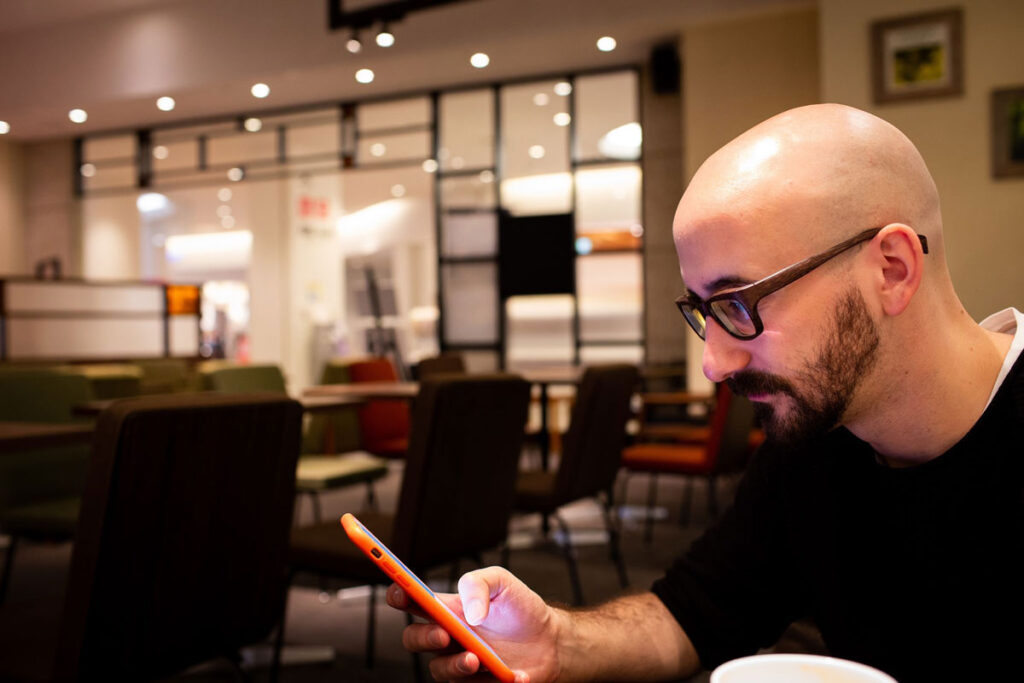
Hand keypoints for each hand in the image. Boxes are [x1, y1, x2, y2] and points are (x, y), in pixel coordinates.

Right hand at [386, 566, 562, 682]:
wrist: (551, 640)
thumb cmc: (521, 609)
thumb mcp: (502, 581)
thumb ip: (478, 583)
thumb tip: (468, 613)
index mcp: (448, 608)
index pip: (412, 601)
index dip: (399, 595)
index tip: (400, 593)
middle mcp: (449, 636)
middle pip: (414, 639)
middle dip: (422, 637)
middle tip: (444, 634)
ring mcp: (461, 661)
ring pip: (438, 670)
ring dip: (453, 665)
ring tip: (476, 659)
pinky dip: (493, 682)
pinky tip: (515, 674)